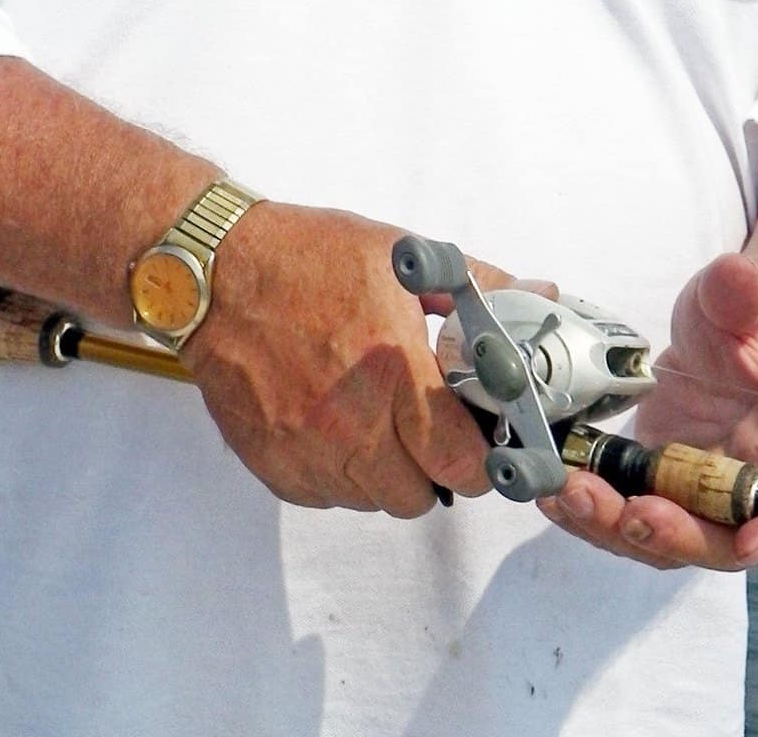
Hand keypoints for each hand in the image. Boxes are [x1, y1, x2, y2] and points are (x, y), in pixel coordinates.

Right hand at [183, 202, 517, 517]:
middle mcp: (351, 424)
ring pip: (374, 501)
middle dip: (437, 467)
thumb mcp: (403, 257)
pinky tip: (336, 423)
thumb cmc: (308, 258)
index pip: (461, 462)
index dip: (482, 457)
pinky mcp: (274, 467)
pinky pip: (328, 497)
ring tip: (379, 418)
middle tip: (431, 427)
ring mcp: (308, 453)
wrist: (217, 273)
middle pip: (422, 495)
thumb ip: (479, 287)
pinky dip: (340, 474)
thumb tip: (539, 295)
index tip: (482, 440)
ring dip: (387, 472)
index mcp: (393, 371)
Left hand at [537, 252, 757, 571]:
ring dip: (616, 528)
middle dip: (674, 536)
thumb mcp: (746, 300)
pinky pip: (624, 510)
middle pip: (720, 539)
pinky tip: (553, 489)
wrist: (722, 333)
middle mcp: (747, 485)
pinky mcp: (653, 482)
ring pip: (663, 537)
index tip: (751, 544)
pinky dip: (589, 510)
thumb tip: (732, 274)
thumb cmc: (748, 321)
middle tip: (631, 514)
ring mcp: (696, 491)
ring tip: (571, 495)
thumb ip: (741, 294)